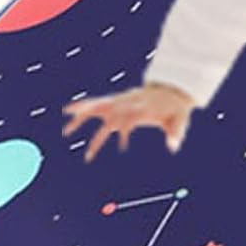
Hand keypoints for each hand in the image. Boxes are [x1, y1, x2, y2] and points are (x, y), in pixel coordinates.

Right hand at [61, 82, 195, 162]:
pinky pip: (96, 102)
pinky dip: (82, 105)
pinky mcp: (116, 100)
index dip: (126, 131)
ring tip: (65, 133)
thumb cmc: (174, 106)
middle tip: (89, 156)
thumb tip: (173, 147)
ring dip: (81, 119)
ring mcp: (121, 102)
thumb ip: (176, 131)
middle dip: (100, 138)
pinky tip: (67, 109)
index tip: (123, 147)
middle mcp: (129, 105)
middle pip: (110, 120)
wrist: (170, 88)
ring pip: (97, 109)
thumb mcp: (180, 117)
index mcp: (143, 109)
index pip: (131, 120)